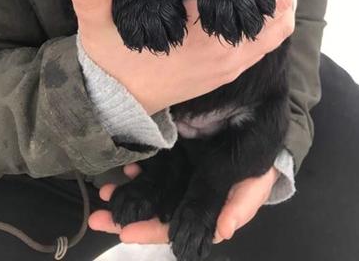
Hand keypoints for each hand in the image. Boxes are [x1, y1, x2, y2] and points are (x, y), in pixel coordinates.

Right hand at [58, 0, 295, 114]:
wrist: (122, 104)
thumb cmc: (113, 65)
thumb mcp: (97, 31)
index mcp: (201, 41)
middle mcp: (227, 55)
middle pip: (279, 10)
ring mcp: (234, 64)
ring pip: (281, 25)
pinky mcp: (233, 67)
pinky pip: (271, 38)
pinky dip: (274, 10)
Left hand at [88, 163, 279, 242]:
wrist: (258, 127)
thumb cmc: (260, 165)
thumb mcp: (254, 186)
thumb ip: (240, 207)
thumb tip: (223, 232)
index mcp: (203, 210)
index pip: (175, 228)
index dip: (151, 231)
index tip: (127, 232)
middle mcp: (186, 195)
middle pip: (153, 210)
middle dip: (126, 216)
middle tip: (99, 218)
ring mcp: (178, 172)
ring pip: (148, 187)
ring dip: (127, 191)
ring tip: (106, 191)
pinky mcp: (174, 150)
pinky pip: (153, 161)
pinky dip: (138, 166)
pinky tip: (127, 167)